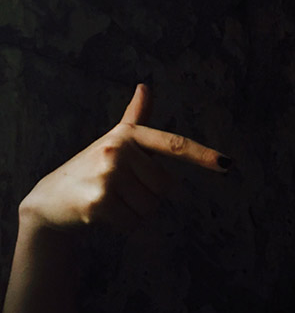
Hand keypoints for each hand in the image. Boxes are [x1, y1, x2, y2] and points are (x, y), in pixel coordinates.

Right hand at [20, 84, 230, 231]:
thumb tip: (145, 86)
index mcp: (128, 135)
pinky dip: (125, 226)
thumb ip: (135, 118)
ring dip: (135, 212)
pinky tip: (102, 214)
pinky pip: (135, 223)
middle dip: (148, 196)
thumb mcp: (114, 141)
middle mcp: (118, 150)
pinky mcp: (99, 202)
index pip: (173, 144)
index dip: (202, 155)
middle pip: (166, 188)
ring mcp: (107, 175)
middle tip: (120, 190)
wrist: (50, 199)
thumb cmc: (90, 168)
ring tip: (111, 200)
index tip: (227, 164)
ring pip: (151, 207)